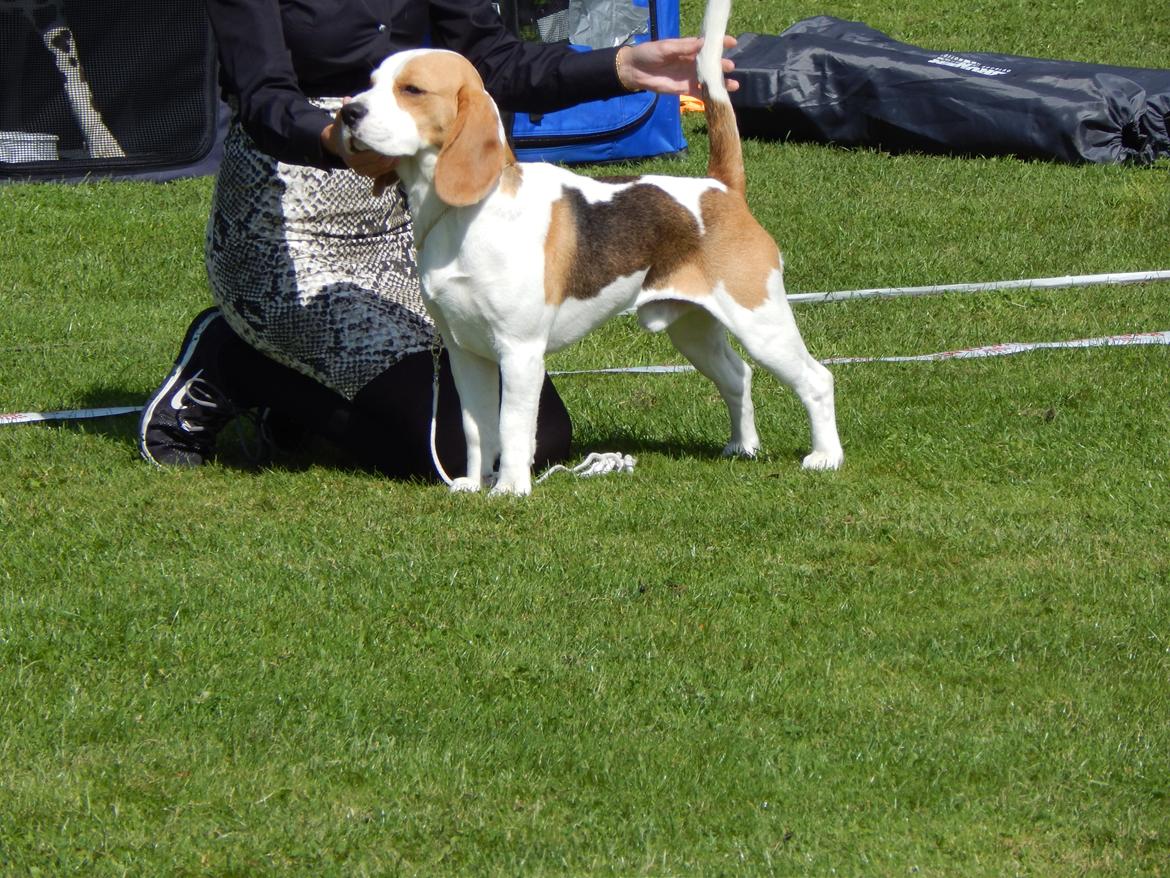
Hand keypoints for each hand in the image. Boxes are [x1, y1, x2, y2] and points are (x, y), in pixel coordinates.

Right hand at [321, 108, 400, 194]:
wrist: (337, 141)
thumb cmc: (342, 129)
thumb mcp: (342, 119)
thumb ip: (345, 111)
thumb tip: (347, 99)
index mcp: (350, 157)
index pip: (368, 157)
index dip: (378, 151)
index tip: (388, 143)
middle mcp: (356, 167)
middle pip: (377, 165)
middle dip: (388, 158)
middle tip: (398, 149)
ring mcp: (363, 171)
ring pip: (380, 171)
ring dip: (391, 164)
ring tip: (399, 154)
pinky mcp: (369, 172)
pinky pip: (381, 174)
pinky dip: (390, 168)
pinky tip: (397, 159)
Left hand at [616, 35, 737, 96]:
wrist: (635, 71)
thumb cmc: (650, 53)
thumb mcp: (666, 47)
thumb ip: (684, 47)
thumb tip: (703, 43)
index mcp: (689, 48)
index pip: (707, 45)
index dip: (720, 43)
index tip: (732, 43)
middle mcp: (692, 62)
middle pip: (711, 64)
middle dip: (722, 65)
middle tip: (730, 66)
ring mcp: (690, 77)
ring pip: (709, 80)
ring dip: (721, 82)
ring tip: (733, 85)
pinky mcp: (685, 89)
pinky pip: (700, 93)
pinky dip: (710, 96)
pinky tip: (720, 98)